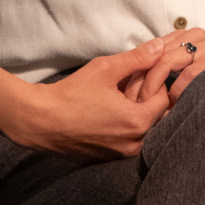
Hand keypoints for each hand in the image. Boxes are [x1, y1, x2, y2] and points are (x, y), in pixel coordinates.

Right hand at [16, 37, 171, 160]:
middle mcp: (134, 143)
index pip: (164, 98)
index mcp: (137, 122)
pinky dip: (124, 124)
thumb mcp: (105, 69)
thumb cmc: (71, 94)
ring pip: (143, 129)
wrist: (40, 122)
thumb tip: (160, 46)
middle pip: (156, 116)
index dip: (155, 82)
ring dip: (136, 111)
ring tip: (117, 96)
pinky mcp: (109, 157)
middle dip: (147, 97)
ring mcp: (121, 154)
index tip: (139, 73)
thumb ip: (137, 57)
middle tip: (128, 84)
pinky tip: (107, 111)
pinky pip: (128, 139)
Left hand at [136, 28, 204, 107]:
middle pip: (151, 56)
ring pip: (162, 65)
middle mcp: (193, 36)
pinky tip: (169, 112)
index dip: (136, 73)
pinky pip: (182, 81)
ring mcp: (203, 47)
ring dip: (151, 91)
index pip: (150, 50)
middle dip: (139, 82)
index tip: (127, 94)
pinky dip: (173, 98)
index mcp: (187, 33)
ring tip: (146, 110)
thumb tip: (143, 84)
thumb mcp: (200, 61)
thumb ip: (176, 65)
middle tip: (131, 105)